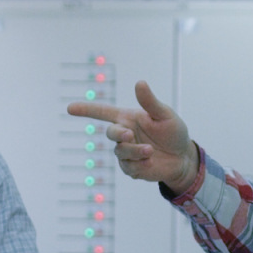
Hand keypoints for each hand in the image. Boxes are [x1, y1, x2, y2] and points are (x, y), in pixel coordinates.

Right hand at [67, 80, 197, 193]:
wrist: (183, 158)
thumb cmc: (174, 132)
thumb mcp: (165, 115)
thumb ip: (150, 102)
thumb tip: (139, 83)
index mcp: (128, 118)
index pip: (102, 112)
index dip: (86, 110)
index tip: (70, 108)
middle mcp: (124, 134)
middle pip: (111, 133)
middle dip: (118, 134)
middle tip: (129, 134)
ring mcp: (126, 153)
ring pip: (120, 152)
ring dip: (135, 151)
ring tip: (150, 151)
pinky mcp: (131, 168)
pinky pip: (128, 167)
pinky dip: (140, 164)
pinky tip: (151, 162)